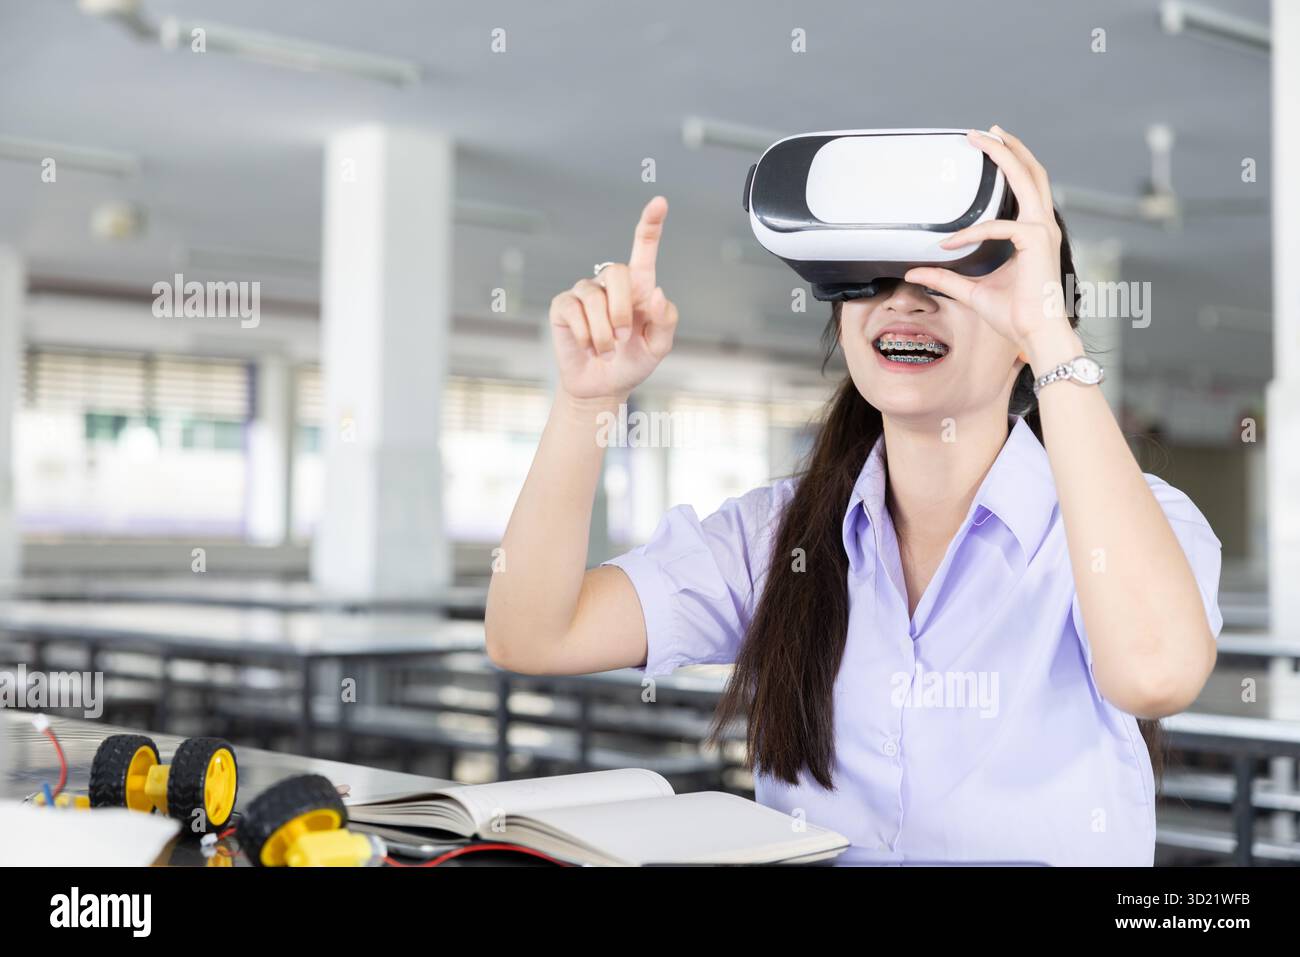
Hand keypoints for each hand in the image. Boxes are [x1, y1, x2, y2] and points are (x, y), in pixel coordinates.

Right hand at [549, 196, 679, 400]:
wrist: (602, 386)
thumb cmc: (632, 362)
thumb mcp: (658, 347)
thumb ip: (665, 320)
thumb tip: (656, 292)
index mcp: (639, 287)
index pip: (644, 248)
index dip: (651, 224)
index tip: (660, 202)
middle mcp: (610, 284)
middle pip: (616, 272)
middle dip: (621, 310)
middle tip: (624, 338)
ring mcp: (584, 292)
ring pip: (594, 298)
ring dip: (604, 332)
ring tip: (607, 350)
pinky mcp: (563, 306)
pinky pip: (574, 312)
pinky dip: (586, 336)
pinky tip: (589, 347)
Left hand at [903, 126, 1079, 369]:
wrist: (1037, 335)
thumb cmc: (1015, 316)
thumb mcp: (971, 292)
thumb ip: (945, 279)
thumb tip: (915, 270)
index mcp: (1034, 234)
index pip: (1024, 191)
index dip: (1002, 174)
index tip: (975, 165)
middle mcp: (1042, 226)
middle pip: (1031, 173)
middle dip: (1009, 148)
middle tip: (985, 132)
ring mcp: (1042, 231)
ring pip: (1026, 180)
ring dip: (1004, 156)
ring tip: (982, 138)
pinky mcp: (1035, 241)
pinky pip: (997, 227)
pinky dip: (972, 232)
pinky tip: (949, 244)